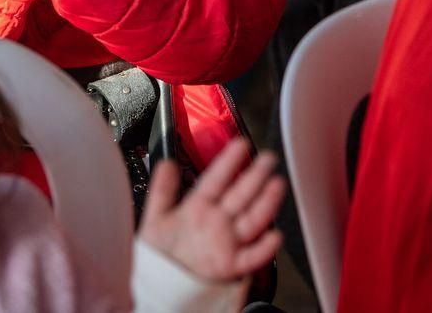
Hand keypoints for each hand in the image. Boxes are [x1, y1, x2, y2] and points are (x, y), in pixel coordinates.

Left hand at [138, 138, 283, 283]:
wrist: (157, 287)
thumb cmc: (157, 254)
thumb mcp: (155, 218)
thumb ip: (162, 190)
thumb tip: (165, 162)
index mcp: (198, 207)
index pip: (216, 179)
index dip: (229, 162)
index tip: (241, 143)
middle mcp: (217, 222)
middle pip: (240, 195)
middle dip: (255, 176)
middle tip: (268, 158)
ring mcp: (226, 242)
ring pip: (251, 220)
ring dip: (265, 204)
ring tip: (276, 185)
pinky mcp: (230, 266)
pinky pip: (251, 257)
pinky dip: (263, 248)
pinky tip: (274, 236)